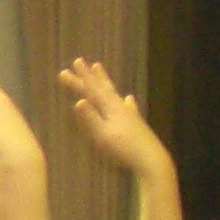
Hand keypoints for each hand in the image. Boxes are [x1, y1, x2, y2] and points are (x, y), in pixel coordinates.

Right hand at [59, 57, 170, 180]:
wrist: (150, 158)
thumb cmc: (123, 148)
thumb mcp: (102, 135)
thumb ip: (90, 118)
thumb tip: (77, 101)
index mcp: (111, 108)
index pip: (92, 90)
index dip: (80, 79)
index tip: (69, 67)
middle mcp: (120, 106)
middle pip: (102, 88)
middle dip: (89, 75)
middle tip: (80, 61)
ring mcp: (129, 113)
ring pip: (114, 93)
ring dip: (105, 81)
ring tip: (100, 69)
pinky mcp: (135, 122)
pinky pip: (128, 106)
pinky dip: (126, 100)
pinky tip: (129, 98)